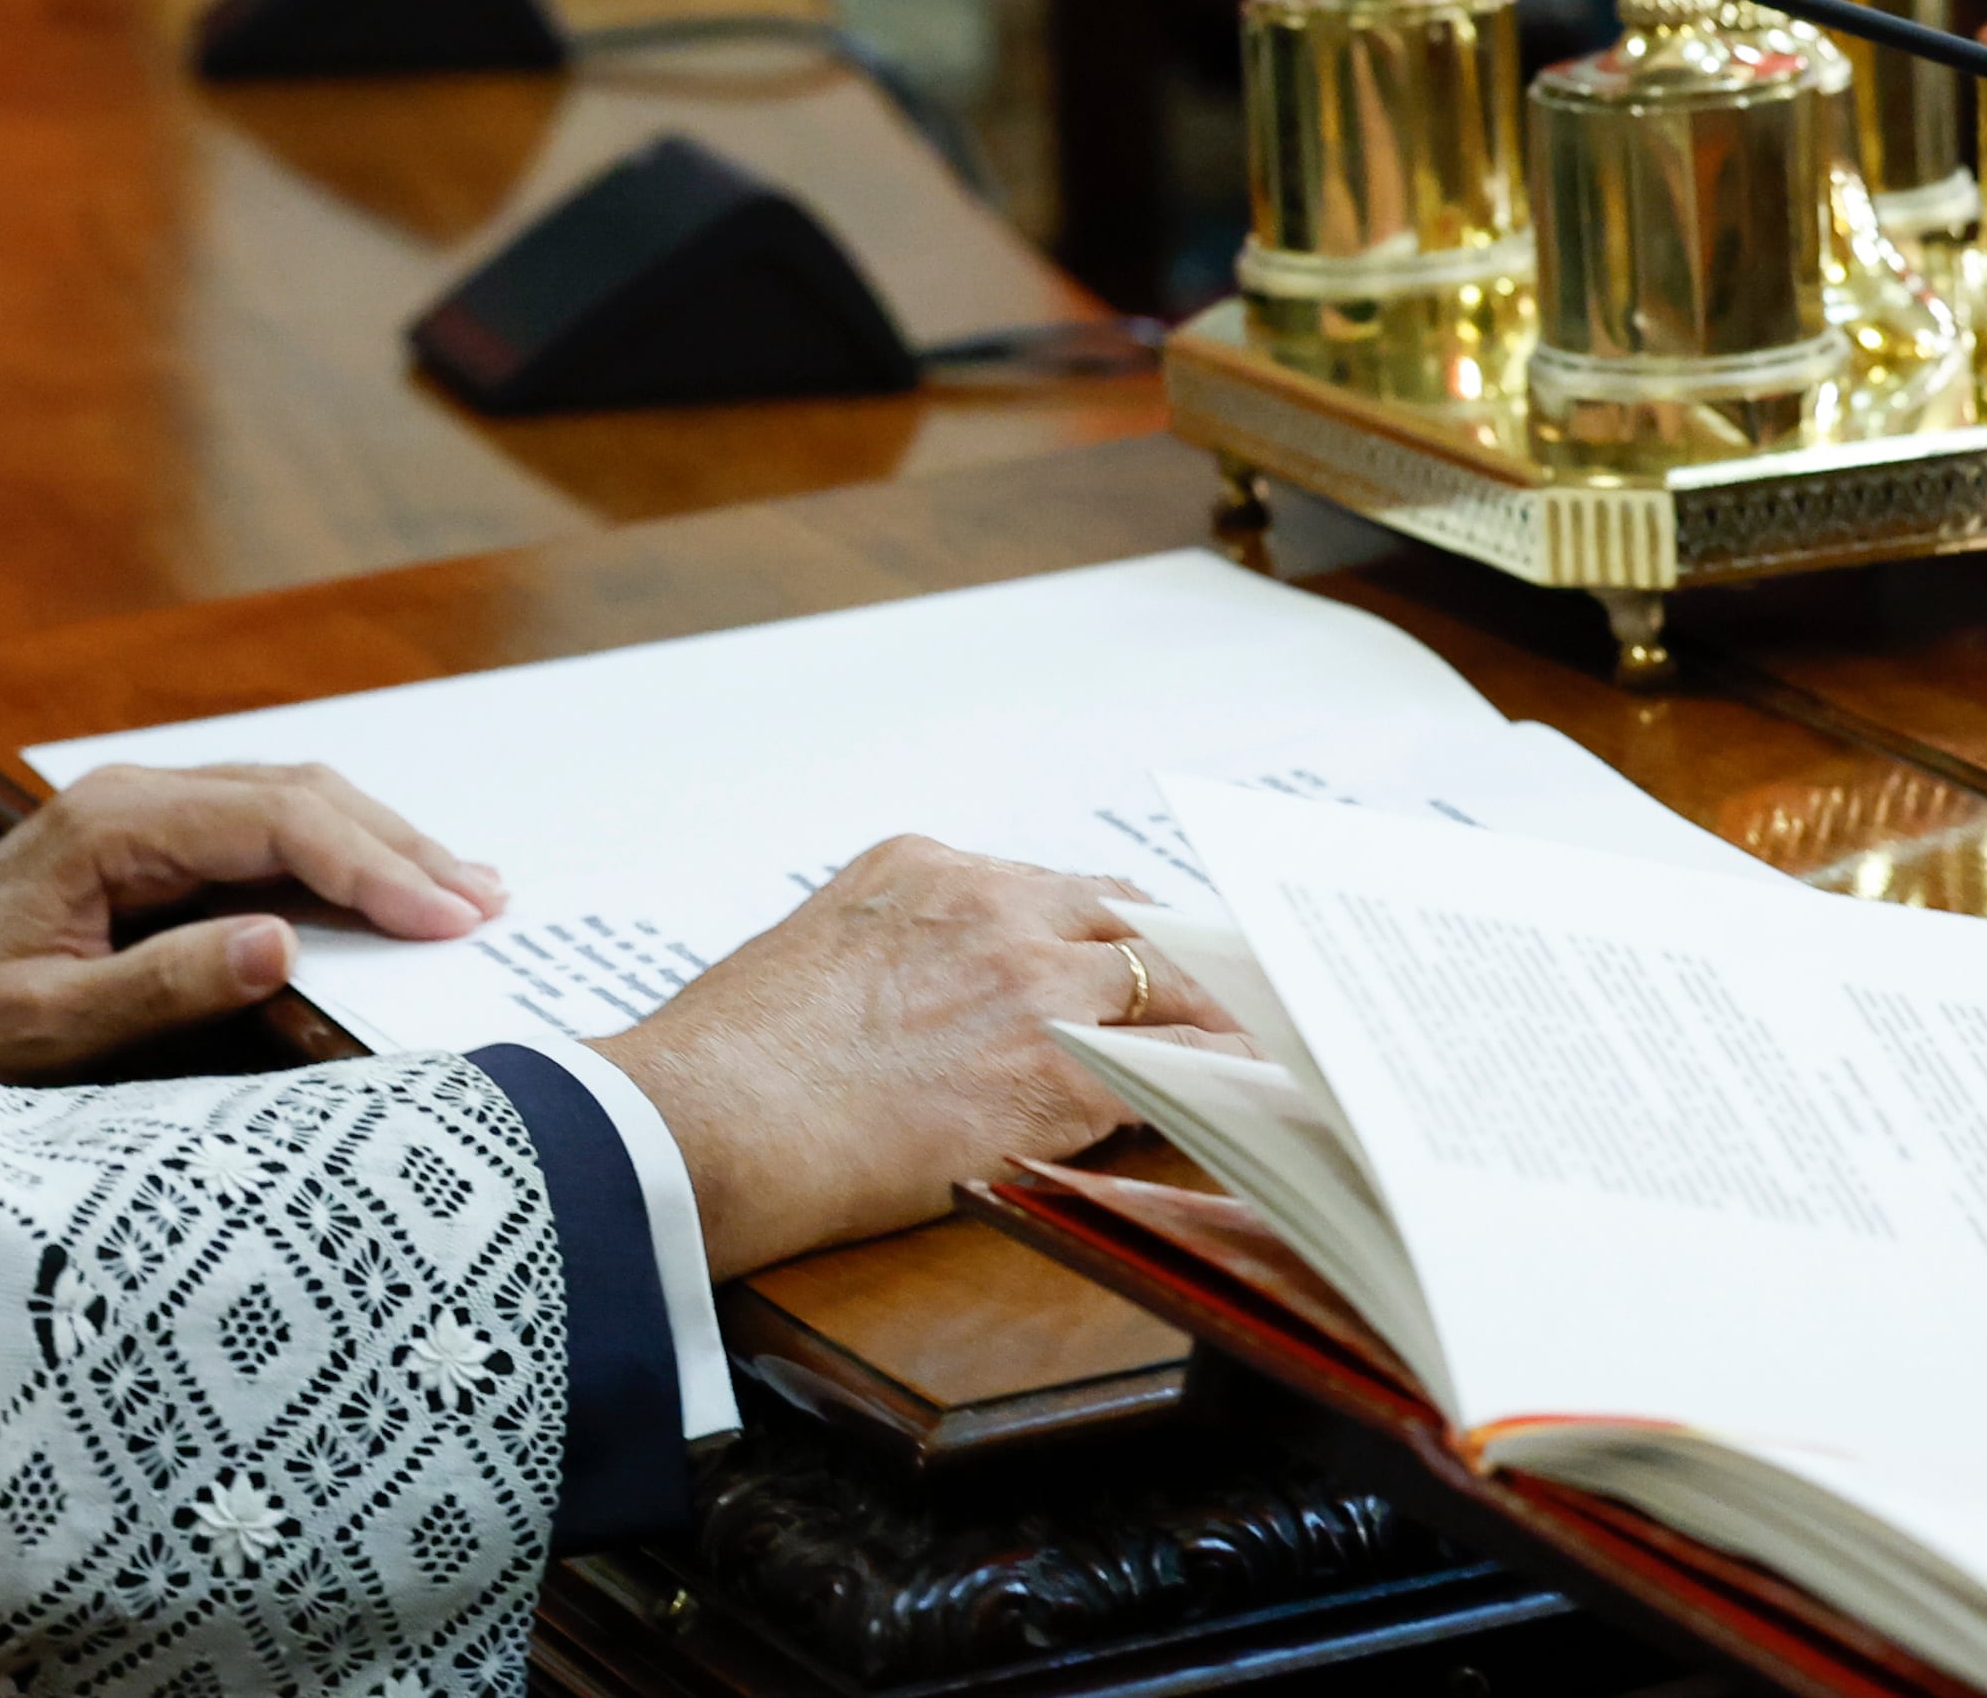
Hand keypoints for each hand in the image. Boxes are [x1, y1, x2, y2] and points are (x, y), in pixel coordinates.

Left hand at [0, 762, 507, 1076]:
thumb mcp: (49, 1026)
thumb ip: (164, 984)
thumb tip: (279, 940)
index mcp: (112, 826)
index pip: (275, 822)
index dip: (371, 865)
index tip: (447, 914)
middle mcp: (136, 797)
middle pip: (298, 795)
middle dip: (398, 847)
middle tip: (486, 904)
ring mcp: (144, 811)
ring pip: (289, 801)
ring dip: (378, 843)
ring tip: (465, 890)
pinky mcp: (151, 840)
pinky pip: (262, 828)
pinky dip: (335, 853)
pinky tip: (385, 885)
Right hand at [593, 836, 1236, 1275]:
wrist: (712, 1116)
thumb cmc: (730, 1061)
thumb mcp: (812, 955)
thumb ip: (893, 953)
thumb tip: (924, 1002)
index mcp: (923, 869)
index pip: (1057, 891)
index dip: (1109, 931)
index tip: (1141, 954)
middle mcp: (987, 903)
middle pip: (1129, 921)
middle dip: (1182, 959)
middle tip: (1234, 993)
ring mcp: (1030, 981)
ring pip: (1168, 986)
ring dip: (1218, 1018)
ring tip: (1274, 1045)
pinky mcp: (1058, 1071)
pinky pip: (1175, 1069)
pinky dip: (1223, 1084)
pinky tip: (1259, 1103)